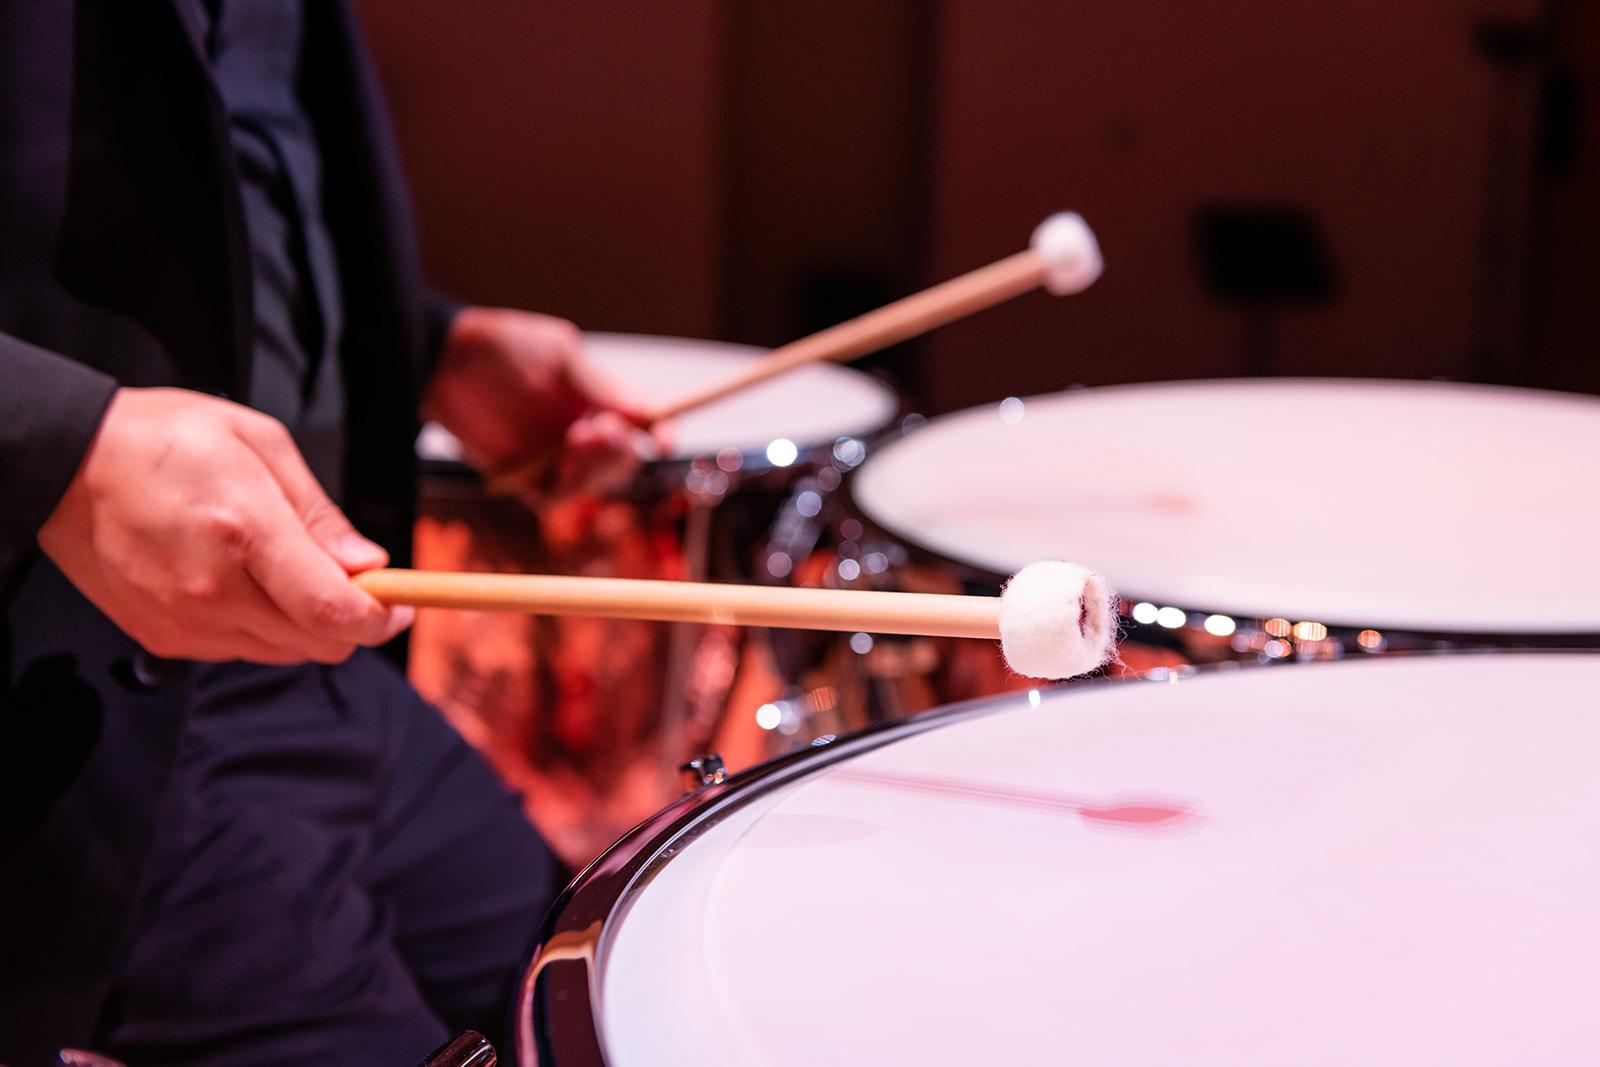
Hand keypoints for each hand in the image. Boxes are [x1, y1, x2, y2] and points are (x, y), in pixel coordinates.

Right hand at [37, 388, 413, 664]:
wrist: (66, 464)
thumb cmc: (166, 439)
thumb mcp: (259, 444)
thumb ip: (319, 513)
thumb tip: (368, 564)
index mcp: (246, 532)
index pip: (334, 611)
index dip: (382, 618)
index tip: (403, 604)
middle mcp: (213, 589)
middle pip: (318, 643)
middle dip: (351, 620)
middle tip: (355, 583)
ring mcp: (184, 621)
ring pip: (283, 652)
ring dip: (305, 624)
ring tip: (287, 572)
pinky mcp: (162, 638)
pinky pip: (240, 650)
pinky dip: (261, 627)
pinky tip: (243, 583)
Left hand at [422, 307, 657, 503]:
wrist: (441, 364)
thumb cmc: (503, 347)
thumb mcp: (558, 356)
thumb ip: (599, 386)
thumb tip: (645, 413)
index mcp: (597, 399)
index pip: (642, 423)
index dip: (660, 432)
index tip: (662, 439)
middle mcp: (581, 431)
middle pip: (623, 461)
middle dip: (619, 452)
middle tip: (596, 431)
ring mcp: (553, 457)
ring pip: (594, 483)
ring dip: (593, 470)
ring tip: (571, 444)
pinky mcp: (523, 477)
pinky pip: (554, 498)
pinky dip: (563, 490)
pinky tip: (555, 467)